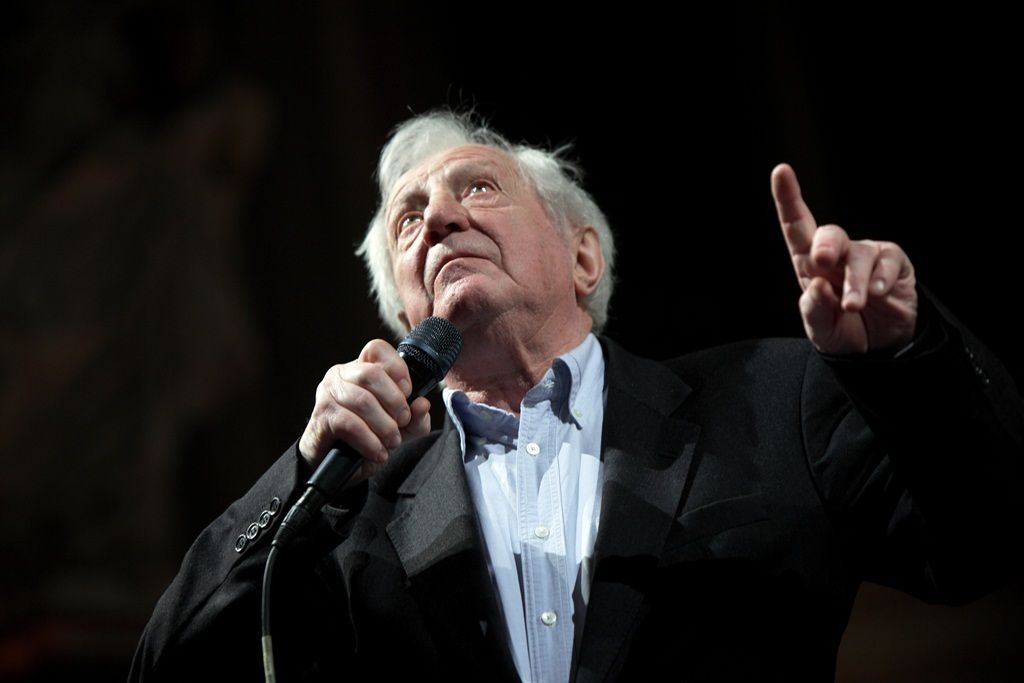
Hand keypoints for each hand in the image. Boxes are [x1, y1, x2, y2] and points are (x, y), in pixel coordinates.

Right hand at [298, 339, 431, 483]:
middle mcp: (341, 375)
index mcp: (361, 368)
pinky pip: (350, 424)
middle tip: (402, 422)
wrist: (333, 462)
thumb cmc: (366, 436)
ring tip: (391, 442)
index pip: (377, 349)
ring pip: (362, 401)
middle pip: (372, 374)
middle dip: (394, 401)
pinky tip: (377, 452)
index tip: (408, 392)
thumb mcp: (399, 427)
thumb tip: (422, 404)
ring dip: (384, 426)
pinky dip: (370, 441)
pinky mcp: (322, 416)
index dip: (397, 368)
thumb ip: (415, 417)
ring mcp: (328, 393)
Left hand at [771, 163, 917, 354]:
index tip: (781, 171)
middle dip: (825, 244)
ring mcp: (866, 256)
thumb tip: (815, 286)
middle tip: (822, 262)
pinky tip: (878, 294)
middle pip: (829, 234)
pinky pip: (888, 261)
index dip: (788, 199)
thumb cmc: (843, 332)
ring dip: (855, 282)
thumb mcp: (822, 331)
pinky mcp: (894, 263)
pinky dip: (881, 279)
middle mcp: (837, 255)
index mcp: (810, 266)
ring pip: (858, 255)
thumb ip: (815, 312)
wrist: (880, 348)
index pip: (796, 228)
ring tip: (853, 306)